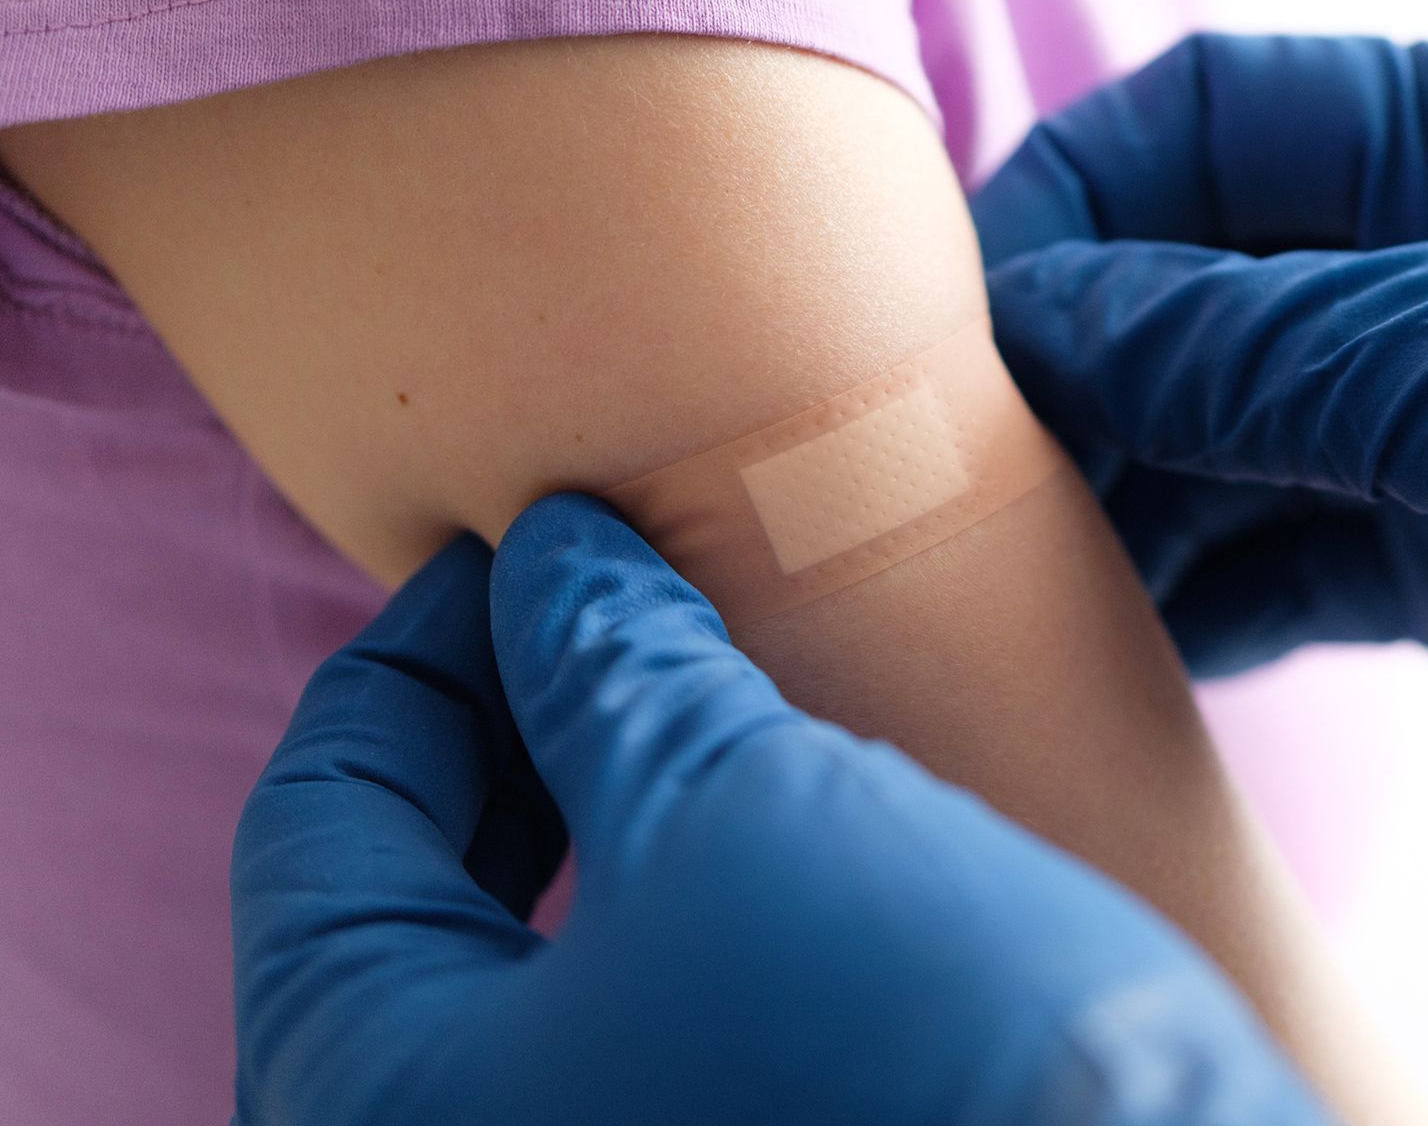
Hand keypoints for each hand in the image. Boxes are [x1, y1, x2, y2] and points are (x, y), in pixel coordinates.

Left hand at [231, 493, 1322, 1125]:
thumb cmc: (915, 1038)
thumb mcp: (736, 811)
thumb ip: (608, 669)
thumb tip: (552, 555)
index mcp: (379, 1090)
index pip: (323, 819)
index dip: (416, 648)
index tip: (522, 545)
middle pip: (403, 894)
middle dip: (500, 722)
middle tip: (602, 596)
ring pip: (515, 956)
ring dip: (580, 800)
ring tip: (680, 678)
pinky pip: (611, 1015)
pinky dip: (649, 893)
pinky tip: (748, 809)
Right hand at [974, 34, 1427, 925]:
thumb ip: (1260, 348)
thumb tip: (1047, 320)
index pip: (1231, 120)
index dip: (1084, 195)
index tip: (969, 317)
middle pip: (1210, 285)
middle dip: (1083, 365)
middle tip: (973, 474)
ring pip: (1234, 437)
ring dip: (1125, 493)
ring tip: (1029, 575)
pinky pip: (1291, 561)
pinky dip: (1201, 593)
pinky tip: (1129, 640)